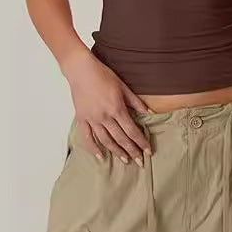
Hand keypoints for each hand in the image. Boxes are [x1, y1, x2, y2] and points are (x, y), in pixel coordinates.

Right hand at [60, 50, 153, 166]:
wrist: (81, 70)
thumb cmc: (103, 74)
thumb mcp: (123, 86)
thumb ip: (135, 102)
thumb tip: (149, 113)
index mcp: (117, 108)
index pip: (132, 130)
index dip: (141, 142)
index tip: (147, 151)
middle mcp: (105, 116)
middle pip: (120, 138)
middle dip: (132, 150)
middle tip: (140, 161)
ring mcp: (92, 119)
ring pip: (105, 140)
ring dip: (116, 152)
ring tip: (125, 160)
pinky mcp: (82, 119)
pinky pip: (87, 137)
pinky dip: (93, 148)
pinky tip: (100, 156)